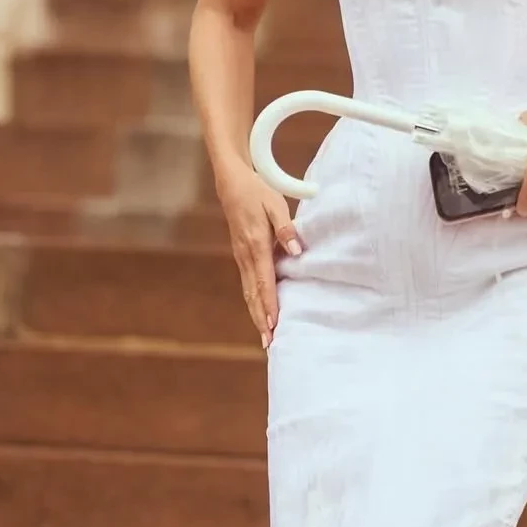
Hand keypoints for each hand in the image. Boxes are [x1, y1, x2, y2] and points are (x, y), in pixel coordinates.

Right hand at [217, 164, 301, 346]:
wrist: (231, 183)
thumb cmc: (257, 192)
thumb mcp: (276, 205)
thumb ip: (286, 229)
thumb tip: (295, 251)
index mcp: (256, 244)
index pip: (264, 281)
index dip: (270, 304)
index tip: (274, 324)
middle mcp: (245, 255)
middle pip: (253, 294)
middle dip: (261, 319)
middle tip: (269, 344)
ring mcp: (241, 257)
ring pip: (248, 292)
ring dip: (256, 314)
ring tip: (265, 337)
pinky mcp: (241, 255)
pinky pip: (247, 284)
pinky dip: (254, 302)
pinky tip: (260, 313)